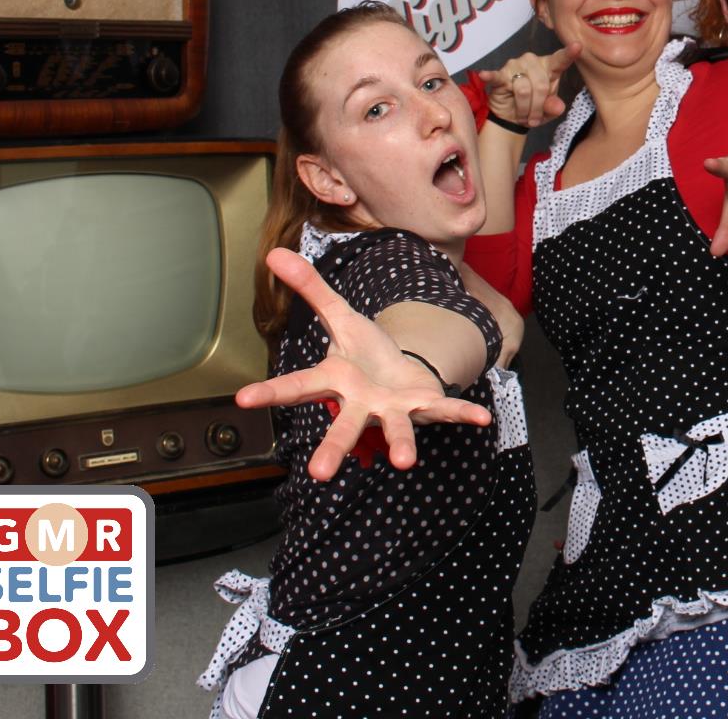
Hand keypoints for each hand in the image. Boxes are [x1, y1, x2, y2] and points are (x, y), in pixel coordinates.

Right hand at [236, 249, 491, 478]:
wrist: (399, 372)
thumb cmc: (364, 353)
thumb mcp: (340, 316)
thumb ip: (310, 289)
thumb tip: (275, 253)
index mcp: (336, 380)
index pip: (298, 385)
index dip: (271, 392)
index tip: (243, 399)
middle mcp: (363, 402)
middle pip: (345, 424)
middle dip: (334, 447)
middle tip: (319, 474)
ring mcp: (395, 408)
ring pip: (396, 427)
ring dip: (401, 443)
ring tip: (404, 463)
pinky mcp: (426, 406)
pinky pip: (447, 411)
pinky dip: (464, 413)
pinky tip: (484, 418)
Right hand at [476, 41, 580, 129]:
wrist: (511, 117)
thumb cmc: (533, 108)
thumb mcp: (548, 112)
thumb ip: (553, 107)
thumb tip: (557, 107)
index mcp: (549, 67)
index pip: (560, 60)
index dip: (569, 54)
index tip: (578, 46)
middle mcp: (533, 62)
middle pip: (541, 85)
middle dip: (538, 107)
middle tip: (534, 119)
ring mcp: (515, 66)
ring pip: (524, 90)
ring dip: (524, 109)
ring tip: (523, 116)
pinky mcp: (500, 75)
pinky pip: (497, 77)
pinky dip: (490, 77)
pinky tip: (484, 75)